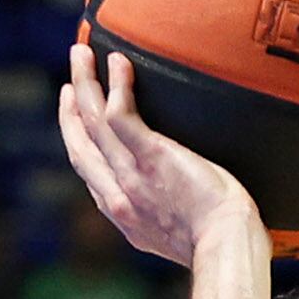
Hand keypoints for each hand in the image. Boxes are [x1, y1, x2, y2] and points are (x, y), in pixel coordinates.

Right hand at [60, 45, 260, 263]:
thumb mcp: (186, 235)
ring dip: (83, 82)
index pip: (91, 173)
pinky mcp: (150, 156)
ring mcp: (130, 174)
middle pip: (80, 144)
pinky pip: (120, 114)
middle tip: (70, 82)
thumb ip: (174, 214)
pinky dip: (116, 85)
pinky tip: (118, 61)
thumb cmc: (224, 242)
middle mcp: (118, 195)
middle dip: (70, 110)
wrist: (228, 246)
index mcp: (125, 215)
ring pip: (92, 121)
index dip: (79, 143)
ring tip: (81, 53)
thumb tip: (189, 199)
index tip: (78, 120)